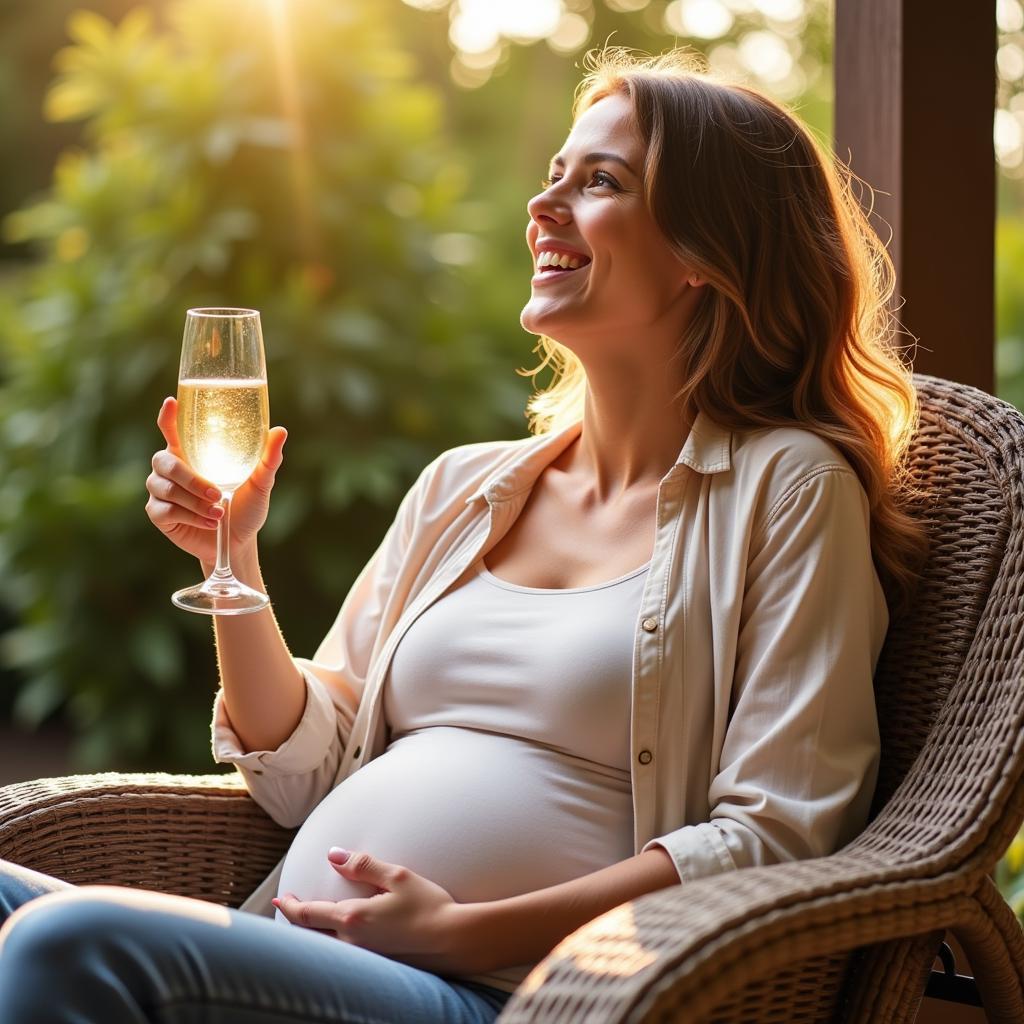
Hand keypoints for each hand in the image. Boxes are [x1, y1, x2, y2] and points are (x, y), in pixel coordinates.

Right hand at [145, 396, 287, 564]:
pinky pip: (165, 510)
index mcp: (191, 453)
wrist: (238, 542)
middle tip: (218, 494)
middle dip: (191, 478)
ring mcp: (160, 490)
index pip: (172, 429)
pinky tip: (210, 523)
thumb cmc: (246, 506)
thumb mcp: (260, 483)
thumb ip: (268, 458)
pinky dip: (191, 517)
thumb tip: (280, 431)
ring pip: (166, 488)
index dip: (168, 416)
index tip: (171, 403)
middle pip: (163, 460)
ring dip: (195, 502)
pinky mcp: (158, 514)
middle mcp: (170, 468)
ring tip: (219, 513)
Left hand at [272, 848, 483, 974]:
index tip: (281, 898)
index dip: (291, 906)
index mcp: (353, 917)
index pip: (309, 914)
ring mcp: (364, 957)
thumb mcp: (396, 876)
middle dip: (297, 920)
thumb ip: (363, 865)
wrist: (454, 940)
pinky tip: (338, 936)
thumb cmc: (428, 905)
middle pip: (311, 935)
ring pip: (325, 947)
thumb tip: (334, 855)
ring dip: (312, 933)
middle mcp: (352, 942)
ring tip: (309, 919)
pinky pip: (343, 955)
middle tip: (289, 906)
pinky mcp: (377, 965)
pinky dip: (330, 943)